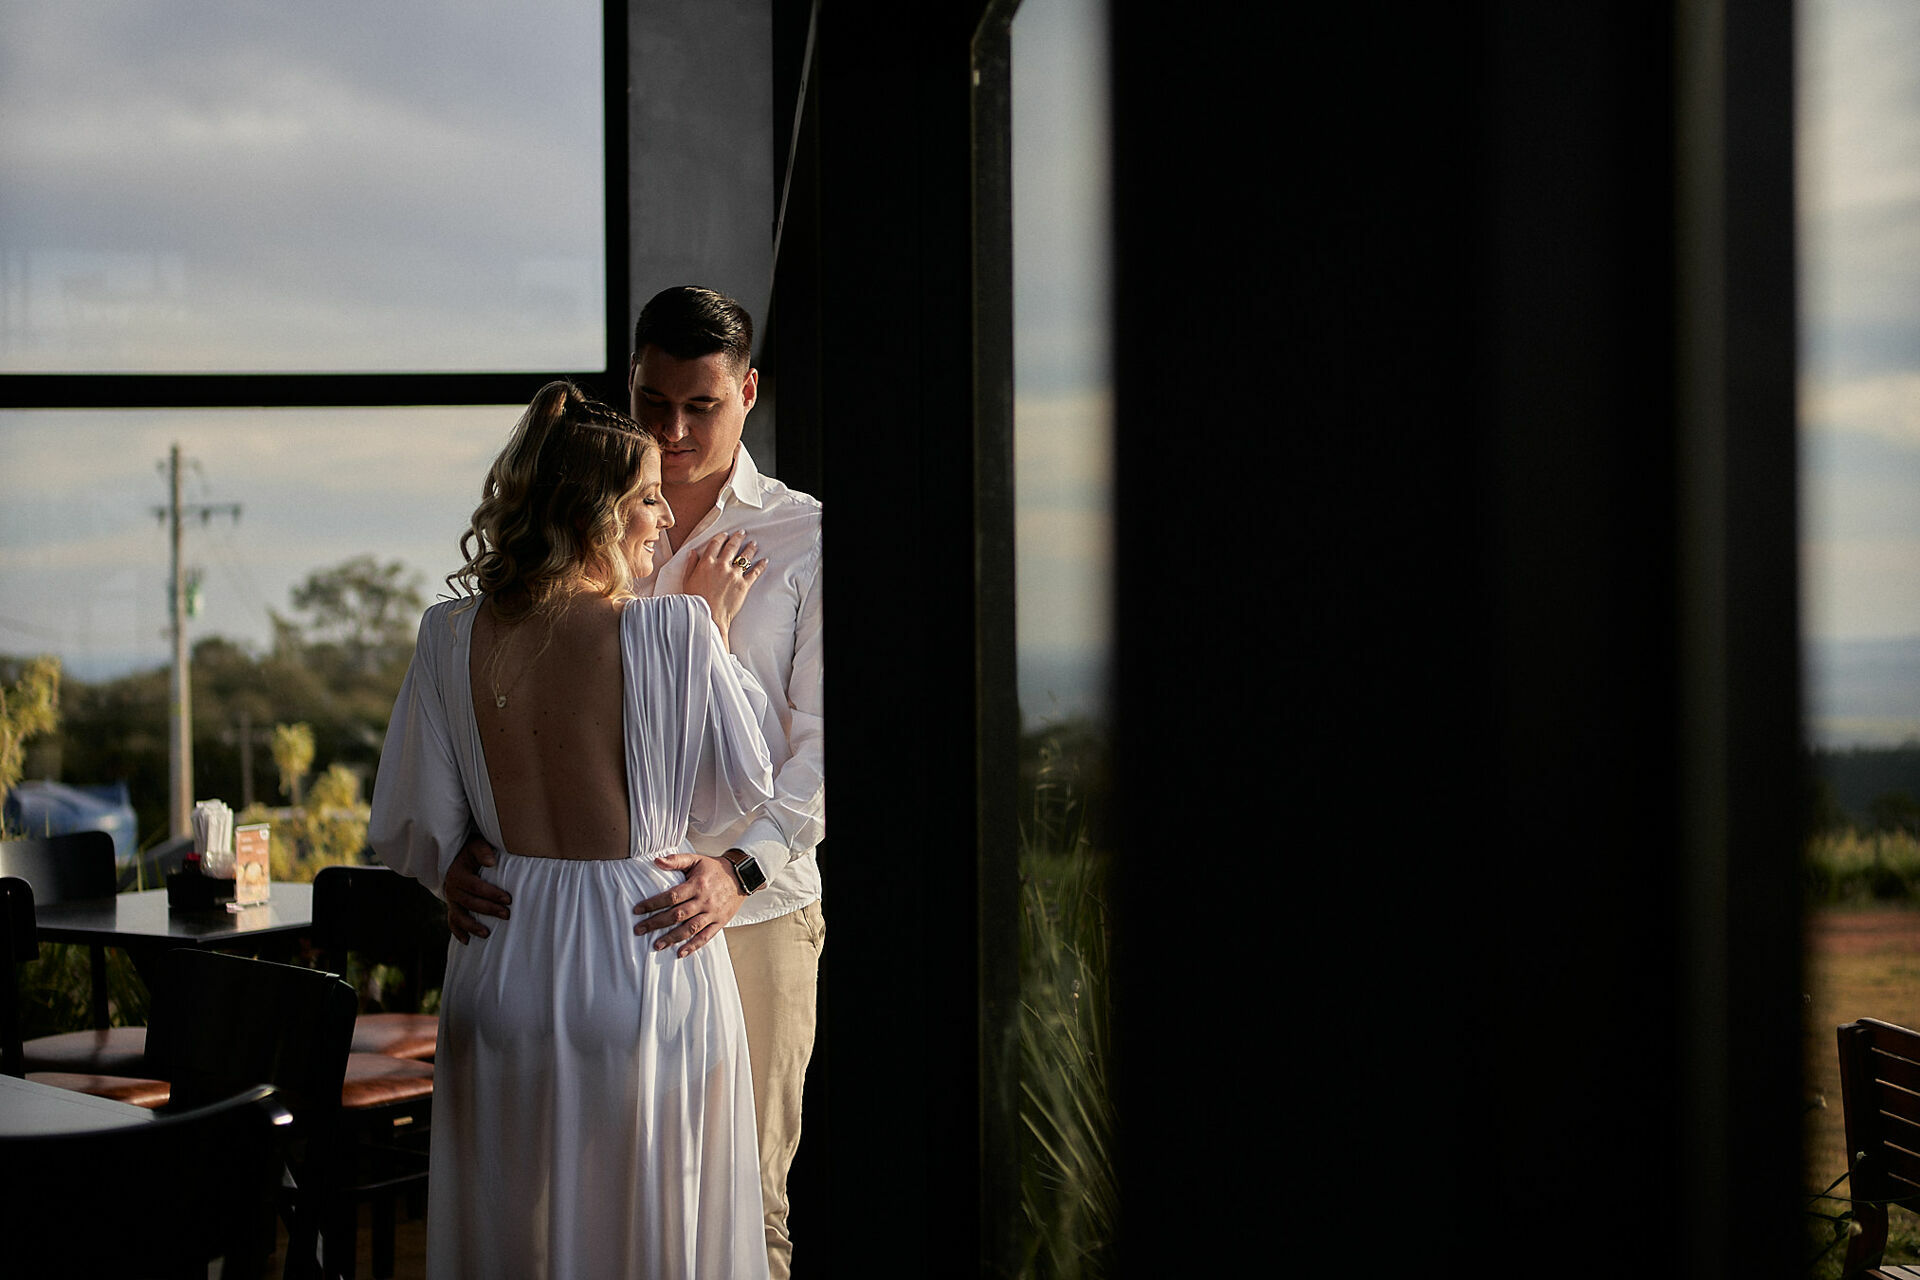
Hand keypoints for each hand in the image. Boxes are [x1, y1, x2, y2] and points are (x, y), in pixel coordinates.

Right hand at [444, 836, 509, 942]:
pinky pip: (452, 922)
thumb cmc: (471, 851)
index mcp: (458, 874)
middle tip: (507, 915)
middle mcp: (452, 888)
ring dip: (472, 926)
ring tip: (487, 934)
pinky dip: (458, 932)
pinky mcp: (451, 907)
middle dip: (488, 910)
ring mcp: (451, 900)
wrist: (456, 857)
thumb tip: (491, 862)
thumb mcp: (476, 845)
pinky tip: (467, 941)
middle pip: (470, 903)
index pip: (476, 886)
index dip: (492, 894)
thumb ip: (483, 851)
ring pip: (459, 916)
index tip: (508, 899)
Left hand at [632, 852, 746, 957]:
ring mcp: (713, 913)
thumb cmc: (715, 868)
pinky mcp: (720, 922)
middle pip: (677, 915)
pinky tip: (681, 953)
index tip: (637, 910)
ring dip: (672, 938)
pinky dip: (693, 946)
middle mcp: (704, 900)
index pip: (671, 896)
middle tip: (639, 930)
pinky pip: (706, 936)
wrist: (742, 876)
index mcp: (697, 885)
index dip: (653, 904)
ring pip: (690, 928)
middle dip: (656, 923)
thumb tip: (656, 860)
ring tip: (657, 945)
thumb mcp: (696, 859)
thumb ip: (676, 860)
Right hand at [680, 530, 766, 646]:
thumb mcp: (687, 580)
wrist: (708, 616)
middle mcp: (721, 566)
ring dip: (750, 549)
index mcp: (707, 563)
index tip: (725, 535)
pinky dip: (761, 565)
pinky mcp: (744, 585)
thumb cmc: (696, 600)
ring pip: (744, 557)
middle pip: (732, 547)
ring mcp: (734, 575)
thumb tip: (693, 552)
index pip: (716, 544)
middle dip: (738, 538)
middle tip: (742, 533)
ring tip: (753, 544)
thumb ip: (691, 565)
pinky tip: (764, 561)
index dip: (721, 537)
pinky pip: (754, 572)